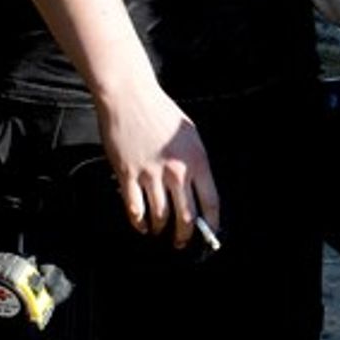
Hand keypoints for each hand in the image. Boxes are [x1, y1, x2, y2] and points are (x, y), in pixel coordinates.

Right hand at [98, 83, 219, 245]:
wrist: (129, 96)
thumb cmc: (160, 112)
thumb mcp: (189, 135)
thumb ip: (196, 162)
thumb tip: (198, 190)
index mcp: (197, 160)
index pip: (211, 202)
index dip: (212, 224)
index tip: (212, 234)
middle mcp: (176, 171)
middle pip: (187, 217)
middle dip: (185, 236)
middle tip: (181, 242)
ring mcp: (151, 174)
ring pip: (160, 217)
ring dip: (161, 230)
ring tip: (161, 232)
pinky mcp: (127, 175)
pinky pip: (135, 209)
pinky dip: (139, 223)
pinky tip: (142, 226)